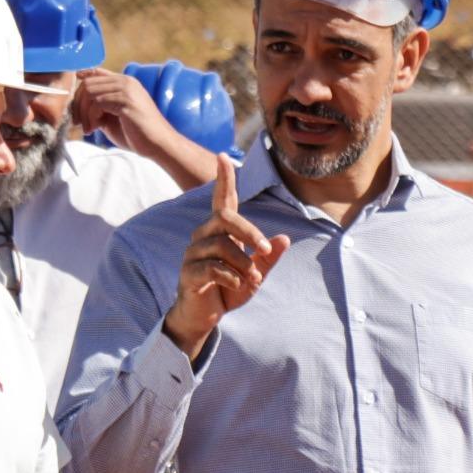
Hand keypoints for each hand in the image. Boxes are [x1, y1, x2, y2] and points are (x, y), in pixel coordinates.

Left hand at [72, 68, 176, 157]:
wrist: (157, 144)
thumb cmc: (135, 133)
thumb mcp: (112, 116)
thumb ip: (98, 106)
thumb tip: (77, 104)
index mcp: (124, 83)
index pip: (96, 72)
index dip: (80, 81)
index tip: (69, 97)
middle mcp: (126, 81)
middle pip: (87, 83)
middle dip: (77, 104)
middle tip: (79, 122)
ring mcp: (127, 90)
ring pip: (90, 92)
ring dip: (84, 113)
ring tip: (88, 129)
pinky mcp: (126, 101)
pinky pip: (97, 103)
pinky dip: (91, 118)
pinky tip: (94, 129)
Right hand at [163, 154, 288, 356]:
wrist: (204, 316)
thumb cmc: (228, 289)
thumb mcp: (255, 274)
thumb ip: (268, 257)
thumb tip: (283, 239)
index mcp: (219, 232)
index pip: (221, 200)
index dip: (223, 179)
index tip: (222, 156)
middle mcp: (203, 237)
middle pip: (224, 217)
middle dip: (248, 231)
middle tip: (263, 248)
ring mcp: (192, 254)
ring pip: (221, 245)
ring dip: (243, 262)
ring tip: (251, 278)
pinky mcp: (188, 273)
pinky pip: (212, 267)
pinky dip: (231, 277)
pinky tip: (236, 285)